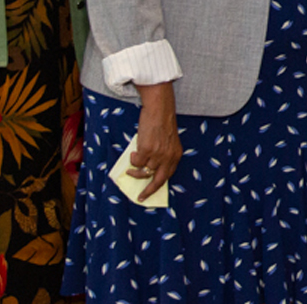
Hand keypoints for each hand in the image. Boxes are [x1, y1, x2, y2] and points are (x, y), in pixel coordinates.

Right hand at [129, 82, 181, 201]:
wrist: (159, 110)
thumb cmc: (162, 124)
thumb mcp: (167, 142)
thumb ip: (161, 155)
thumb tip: (146, 169)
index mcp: (176, 156)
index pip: (168, 176)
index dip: (158, 184)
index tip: (150, 192)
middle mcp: (168, 157)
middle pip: (158, 180)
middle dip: (148, 191)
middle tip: (140, 197)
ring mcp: (157, 155)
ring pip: (143, 172)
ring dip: (135, 171)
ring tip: (130, 169)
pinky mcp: (146, 150)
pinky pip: (136, 162)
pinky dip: (133, 159)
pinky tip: (133, 153)